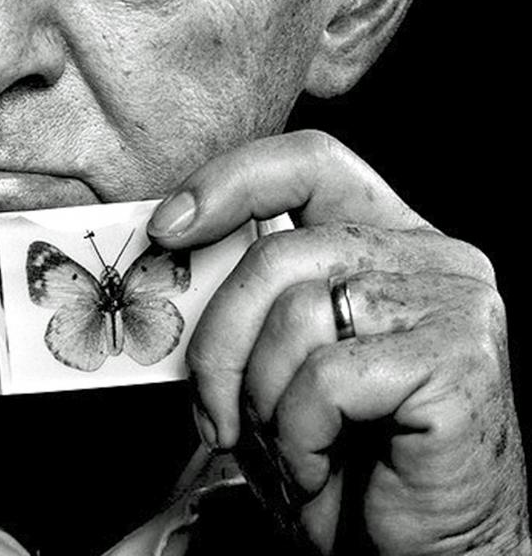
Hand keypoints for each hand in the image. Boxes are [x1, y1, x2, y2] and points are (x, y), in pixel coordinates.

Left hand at [148, 130, 529, 554]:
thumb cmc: (351, 460)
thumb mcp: (282, 361)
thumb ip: (250, 300)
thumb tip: (168, 249)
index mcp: (392, 238)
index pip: (310, 162)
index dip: (233, 180)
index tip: (169, 227)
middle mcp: (435, 256)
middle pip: (280, 252)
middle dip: (219, 338)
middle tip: (213, 410)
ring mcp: (454, 303)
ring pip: (296, 313)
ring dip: (263, 398)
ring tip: (289, 446)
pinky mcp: (459, 361)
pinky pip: (326, 376)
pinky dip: (300, 434)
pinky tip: (324, 466)